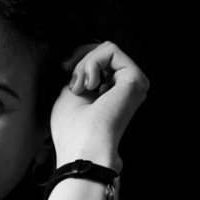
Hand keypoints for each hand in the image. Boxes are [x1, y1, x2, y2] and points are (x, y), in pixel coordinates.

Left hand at [49, 41, 148, 172]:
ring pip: (107, 49)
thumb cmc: (72, 130)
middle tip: (73, 83)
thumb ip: (79, 74)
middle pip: (103, 52)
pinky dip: (93, 62)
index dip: (79, 56)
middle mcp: (124, 89)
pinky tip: (90, 85)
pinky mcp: (135, 79)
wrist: (84, 149)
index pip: (100, 61)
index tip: (64, 67)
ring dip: (85, 63)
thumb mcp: (69, 94)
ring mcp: (132, 84)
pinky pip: (112, 50)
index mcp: (109, 94)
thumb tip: (80, 57)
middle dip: (81, 59)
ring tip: (81, 87)